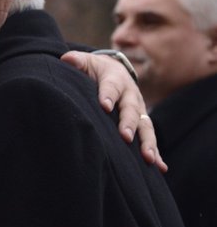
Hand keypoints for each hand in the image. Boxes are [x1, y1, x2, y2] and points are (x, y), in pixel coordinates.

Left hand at [60, 50, 166, 171]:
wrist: (115, 71)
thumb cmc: (95, 69)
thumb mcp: (86, 62)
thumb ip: (77, 61)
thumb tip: (66, 59)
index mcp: (116, 79)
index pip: (111, 87)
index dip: (107, 95)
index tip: (104, 106)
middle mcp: (131, 96)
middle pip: (131, 109)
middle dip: (128, 123)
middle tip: (125, 136)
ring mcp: (139, 110)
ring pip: (145, 127)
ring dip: (147, 142)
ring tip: (148, 158)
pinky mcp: (142, 123)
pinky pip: (150, 139)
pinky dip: (157, 153)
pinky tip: (160, 167)